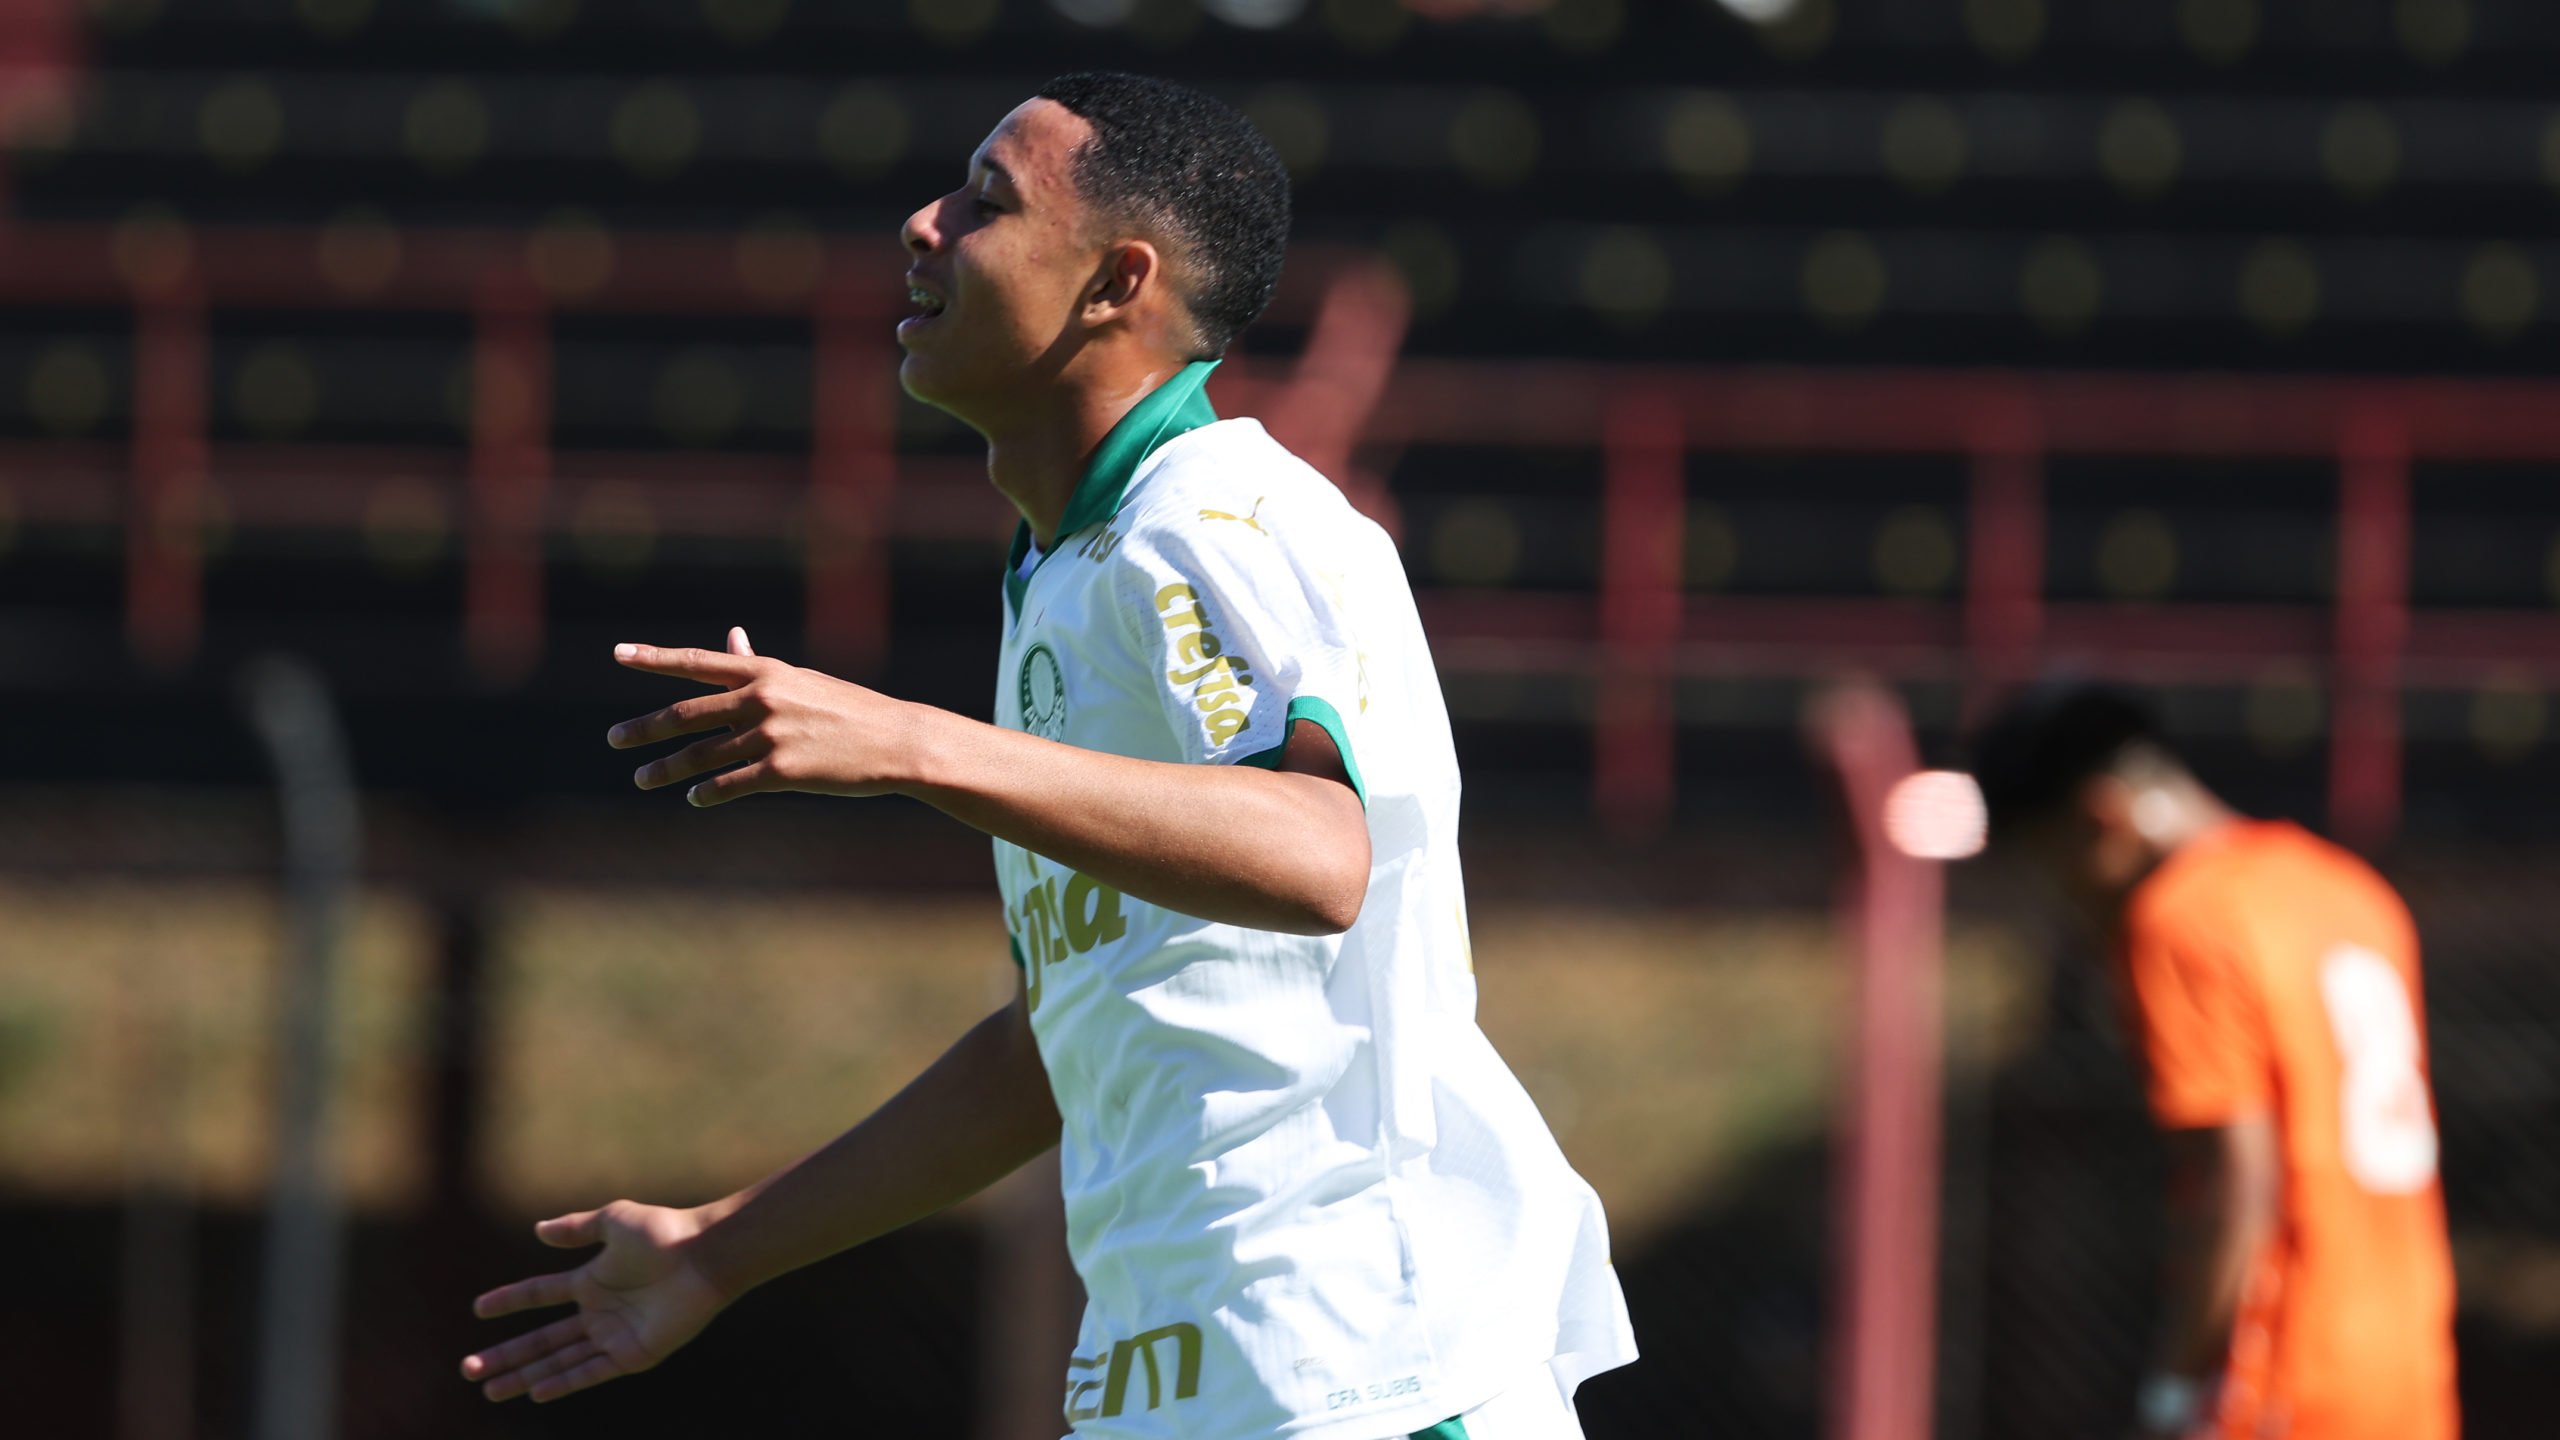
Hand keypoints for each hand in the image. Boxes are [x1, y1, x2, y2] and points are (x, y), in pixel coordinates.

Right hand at [459, 1200, 732, 1403]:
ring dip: (524, 1375)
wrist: (703, 1255)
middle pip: (542, 1339)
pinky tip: (535, 1391)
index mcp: (592, 1280)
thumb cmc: (664, 1233)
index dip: (510, 1301)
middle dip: (505, 1355)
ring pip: (558, 1360)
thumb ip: (577, 1227)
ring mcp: (614, 1335)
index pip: (540, 1294)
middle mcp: (599, 1311)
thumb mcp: (614, 1221)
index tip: (479, 1309)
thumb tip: (538, 1230)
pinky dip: (563, 1382)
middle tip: (467, 1369)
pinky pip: (590, 1372)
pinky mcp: (633, 1354)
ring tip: (489, 1389)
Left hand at [608, 626, 922, 805]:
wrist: (895, 740)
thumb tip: (731, 636)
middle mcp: (762, 698)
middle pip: (687, 715)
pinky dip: (707, 793)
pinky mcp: (782, 771)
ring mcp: (770, 735)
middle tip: (614, 739)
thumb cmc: (848, 708)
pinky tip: (693, 799)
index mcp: (766, 671)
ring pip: (701, 755)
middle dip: (645, 729)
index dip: (655, 659)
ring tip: (642, 778)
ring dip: (666, 769)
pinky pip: (730, 784)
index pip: (698, 663)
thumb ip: (758, 665)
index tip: (619, 654)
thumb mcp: (801, 680)